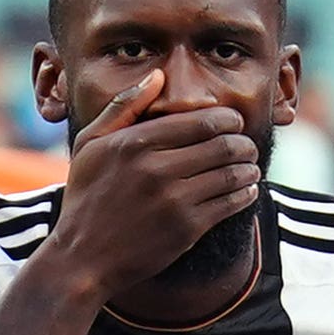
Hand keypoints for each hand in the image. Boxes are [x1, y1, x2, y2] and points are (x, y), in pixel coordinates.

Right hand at [37, 69, 262, 300]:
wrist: (82, 257)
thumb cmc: (86, 197)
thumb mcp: (91, 144)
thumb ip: (124, 107)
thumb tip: (158, 76)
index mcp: (136, 142)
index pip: (200, 121)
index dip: (227, 120)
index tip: (234, 122)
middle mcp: (157, 168)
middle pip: (222, 145)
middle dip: (243, 143)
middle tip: (247, 145)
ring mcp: (173, 200)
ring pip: (230, 173)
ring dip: (248, 168)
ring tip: (250, 167)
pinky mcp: (186, 229)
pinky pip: (229, 204)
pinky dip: (245, 194)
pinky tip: (247, 190)